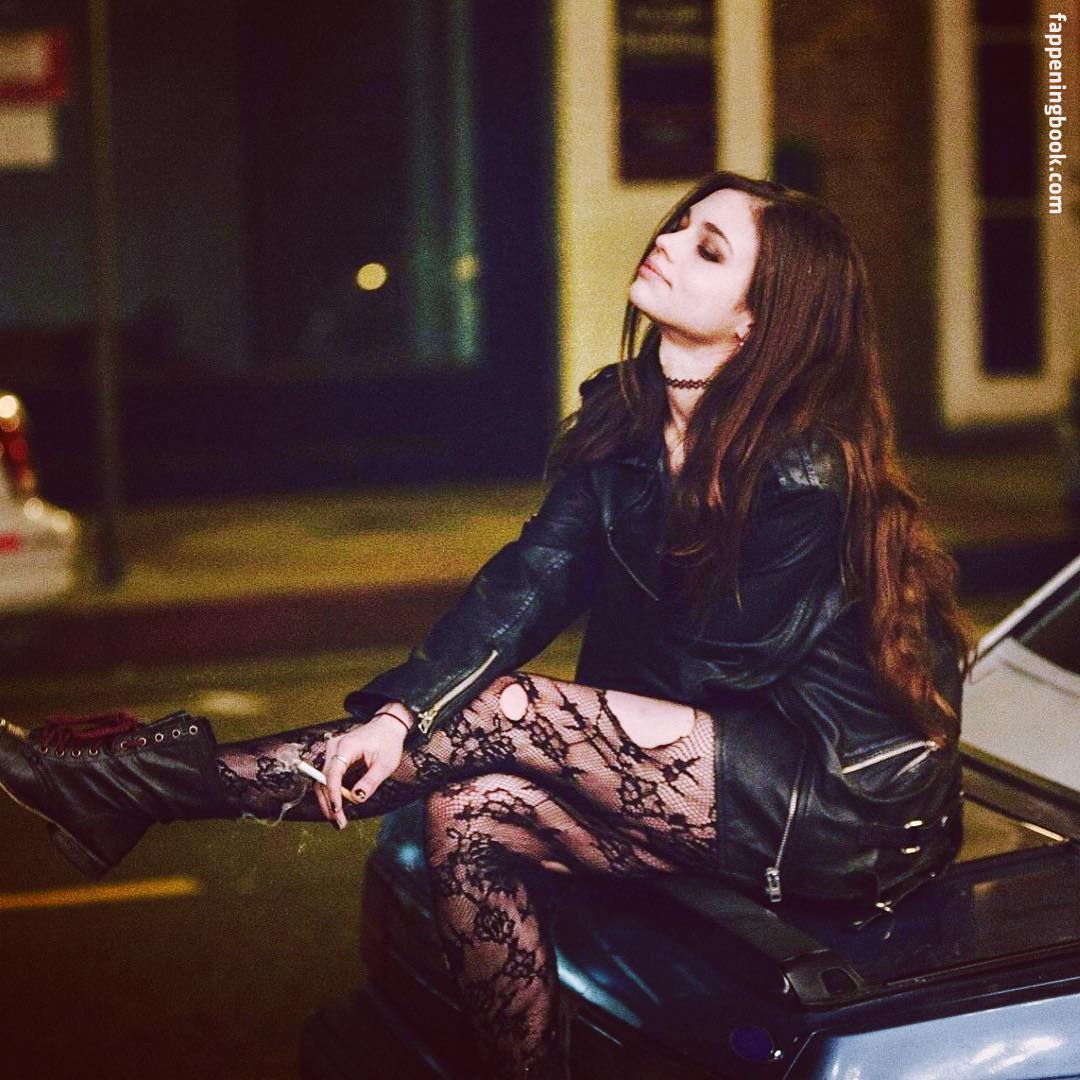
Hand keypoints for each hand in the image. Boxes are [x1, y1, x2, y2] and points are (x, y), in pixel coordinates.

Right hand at [316, 706, 413, 828]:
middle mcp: (334, 748)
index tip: (337, 810)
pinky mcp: (334, 758)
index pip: (333, 773)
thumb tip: (356, 798)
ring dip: (328, 802)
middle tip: (339, 823)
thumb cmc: (388, 743)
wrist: (387, 726)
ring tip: (338, 821)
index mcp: (346, 746)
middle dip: (328, 804)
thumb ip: (371, 781)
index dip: (332, 793)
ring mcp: (331, 752)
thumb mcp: (385, 764)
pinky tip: (339, 808)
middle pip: (323, 780)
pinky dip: (332, 794)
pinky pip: (328, 778)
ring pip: (322, 781)